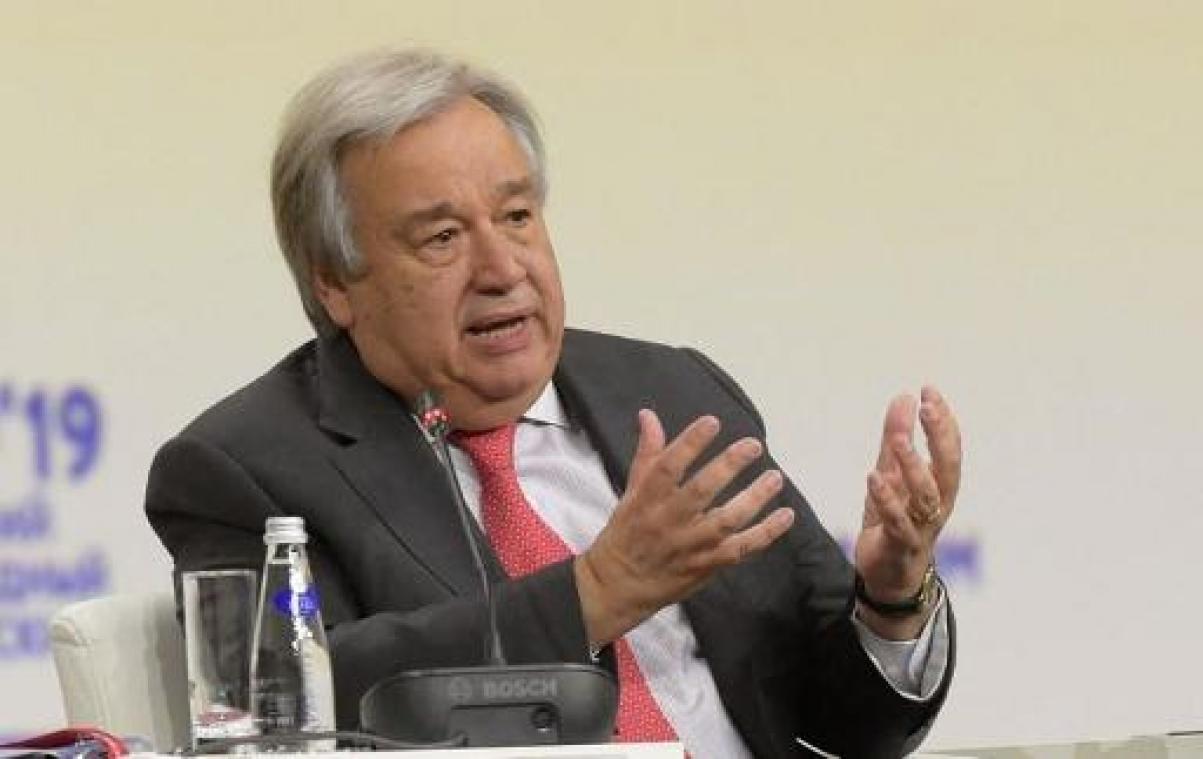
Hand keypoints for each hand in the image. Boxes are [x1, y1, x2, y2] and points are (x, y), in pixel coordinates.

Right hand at [576, 409, 793, 645]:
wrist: (619, 587)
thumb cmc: (627, 533)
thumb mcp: (631, 492)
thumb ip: (647, 454)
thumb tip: (649, 415)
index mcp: (646, 499)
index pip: (667, 467)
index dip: (690, 443)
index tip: (712, 422)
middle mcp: (669, 521)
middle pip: (701, 491)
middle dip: (728, 466)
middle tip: (752, 445)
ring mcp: (691, 545)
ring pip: (726, 520)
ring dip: (753, 498)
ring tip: (774, 477)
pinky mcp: (707, 565)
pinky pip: (741, 549)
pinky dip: (765, 533)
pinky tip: (785, 516)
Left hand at [855, 386, 960, 638]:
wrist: (888, 576)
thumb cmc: (895, 520)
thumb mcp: (891, 474)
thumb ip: (897, 438)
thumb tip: (904, 397)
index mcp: (939, 486)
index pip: (949, 448)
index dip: (943, 421)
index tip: (930, 391)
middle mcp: (938, 506)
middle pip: (948, 469)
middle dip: (940, 437)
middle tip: (927, 407)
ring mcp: (922, 527)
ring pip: (926, 496)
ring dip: (913, 466)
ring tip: (899, 439)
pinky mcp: (900, 546)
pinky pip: (897, 523)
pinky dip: (886, 500)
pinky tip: (873, 477)